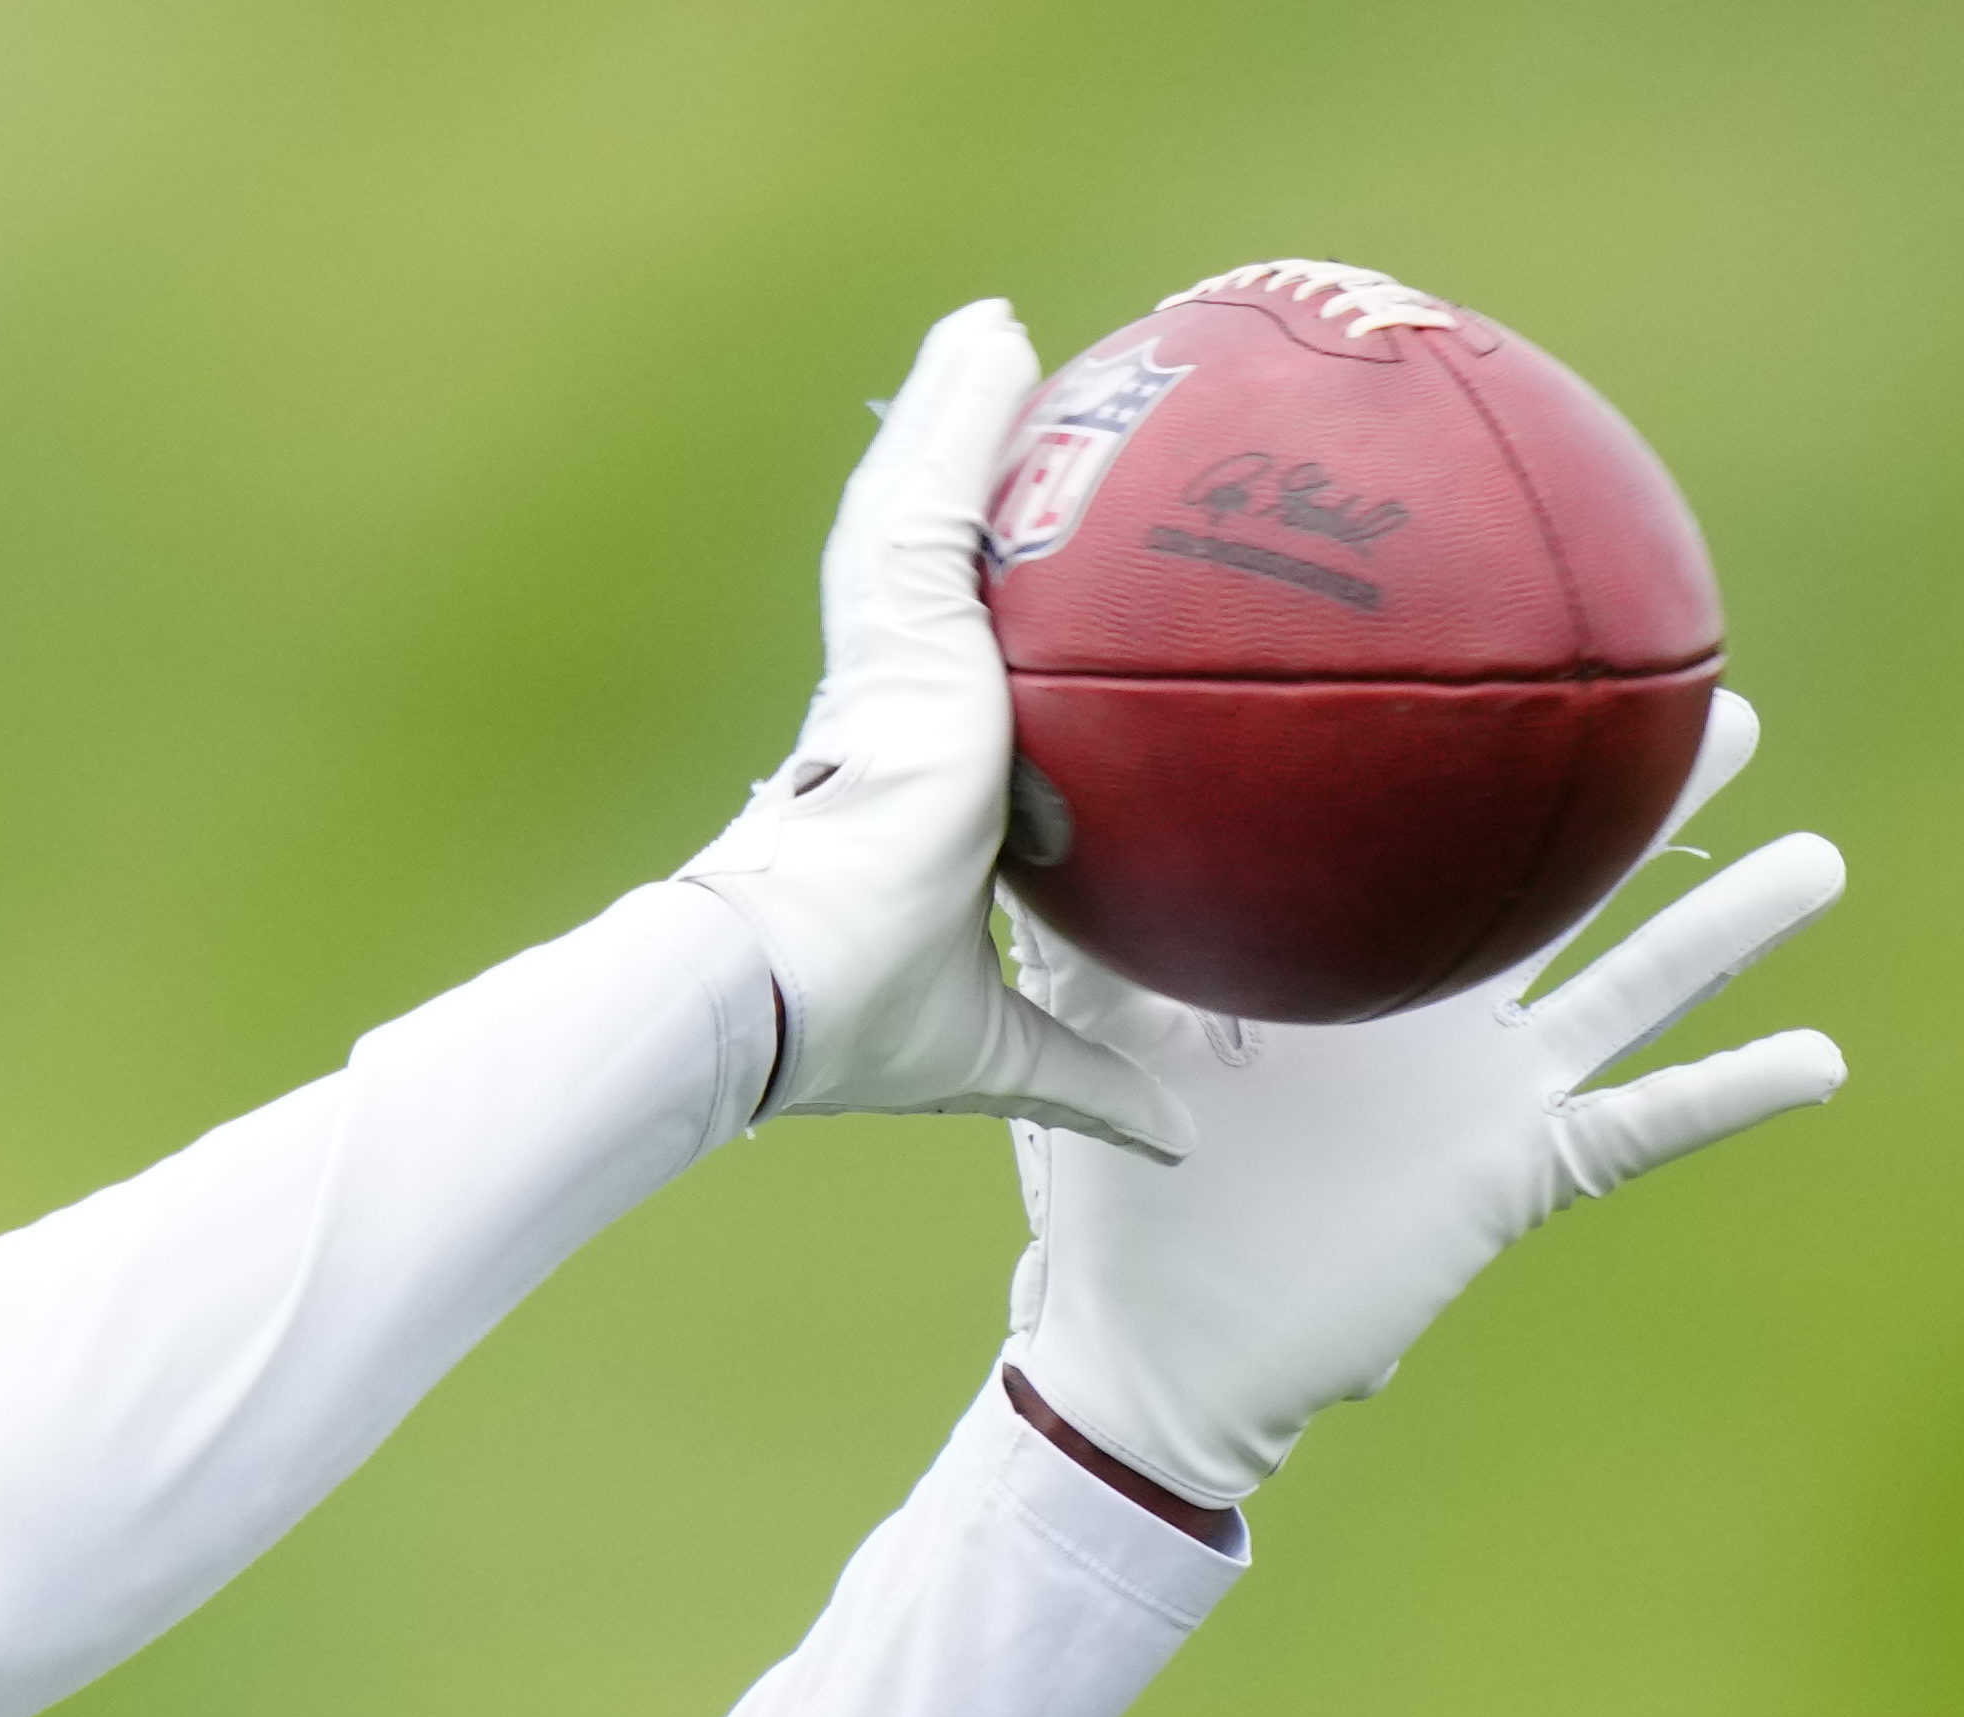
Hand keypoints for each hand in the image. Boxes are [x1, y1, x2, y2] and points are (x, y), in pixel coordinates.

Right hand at [682, 301, 1186, 1154]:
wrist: (785, 988)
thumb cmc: (855, 1019)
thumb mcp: (996, 1039)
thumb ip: (1084, 1065)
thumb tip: (1178, 1133)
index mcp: (898, 783)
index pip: (936, 675)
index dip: (967, 622)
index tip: (1006, 582)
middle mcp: (883, 707)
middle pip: (925, 569)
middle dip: (958, 485)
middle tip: (1007, 408)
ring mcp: (877, 662)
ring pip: (916, 511)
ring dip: (953, 419)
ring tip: (994, 336)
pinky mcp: (883, 632)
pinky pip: (926, 496)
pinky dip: (956, 415)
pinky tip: (992, 339)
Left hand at [1003, 698, 1853, 1514]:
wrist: (1160, 1349)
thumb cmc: (1129, 1204)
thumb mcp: (1115, 1045)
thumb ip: (1104, 932)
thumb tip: (1048, 800)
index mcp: (1354, 967)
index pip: (1437, 842)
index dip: (1492, 765)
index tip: (1548, 663)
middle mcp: (1440, 1015)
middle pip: (1567, 886)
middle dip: (1648, 805)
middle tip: (1726, 704)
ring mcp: (1489, 1094)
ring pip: (1633, 989)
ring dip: (1728, 930)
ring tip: (1821, 860)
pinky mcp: (1512, 1180)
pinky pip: (1639, 1131)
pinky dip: (1727, 1098)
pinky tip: (1824, 1059)